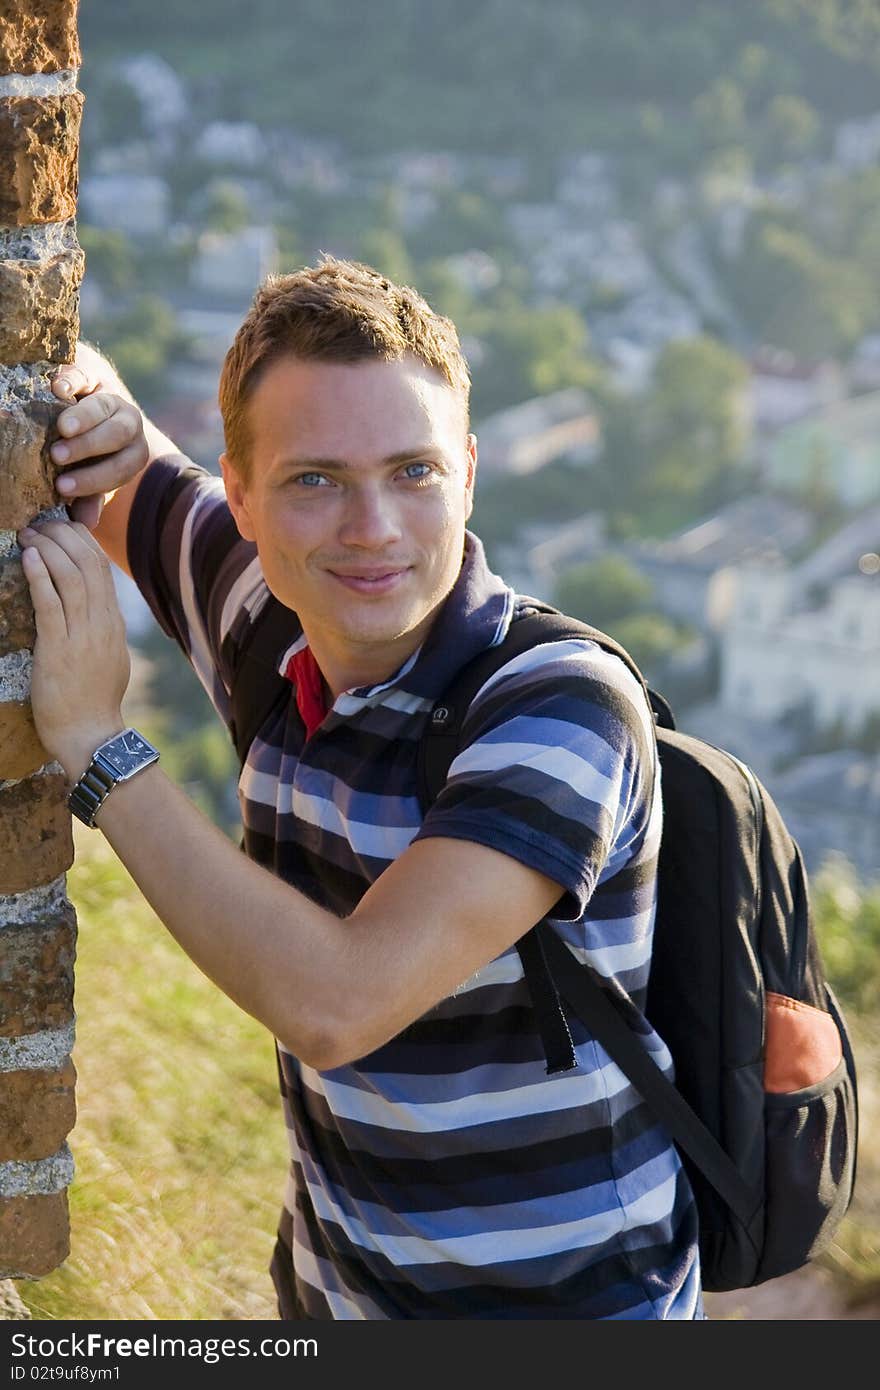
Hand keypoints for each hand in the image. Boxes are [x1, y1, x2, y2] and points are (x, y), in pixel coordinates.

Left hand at [17, 520, 130, 782]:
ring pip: (72, 577)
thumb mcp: (107, 659)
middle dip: (63, 536)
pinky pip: (52, 604)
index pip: (101, 568)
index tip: (58, 529)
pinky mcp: (59, 649)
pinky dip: (41, 577)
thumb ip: (101, 631)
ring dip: (49, 550)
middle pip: (89, 563)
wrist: (91, 736)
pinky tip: (29, 558)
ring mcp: (83, 635)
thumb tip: (92, 611)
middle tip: (38, 525)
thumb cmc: (94, 702)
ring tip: (29, 535)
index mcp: (112, 623)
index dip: (80, 541)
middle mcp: (102, 623)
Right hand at [50, 343, 148, 529]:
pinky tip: (57, 389)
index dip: (93, 480)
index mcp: (132, 453)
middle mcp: (130, 425)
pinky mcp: (93, 374)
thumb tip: (86, 522)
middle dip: (89, 448)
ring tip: (60, 429)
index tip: (63, 487)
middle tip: (58, 456)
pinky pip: (85, 375)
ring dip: (83, 419)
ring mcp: (113, 398)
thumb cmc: (87, 453)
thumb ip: (89, 495)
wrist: (83, 406)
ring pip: (106, 407)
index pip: (121, 468)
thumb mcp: (89, 473)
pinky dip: (71, 381)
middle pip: (118, 435)